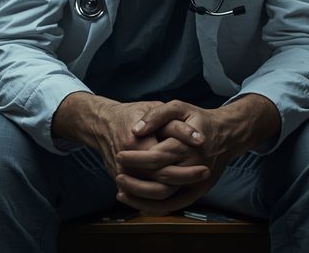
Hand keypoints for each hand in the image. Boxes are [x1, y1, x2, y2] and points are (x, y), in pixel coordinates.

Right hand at [50, 93, 208, 201]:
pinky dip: (161, 199)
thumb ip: (175, 124)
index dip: (186, 164)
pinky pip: (143, 197)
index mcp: (135, 141)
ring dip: (176, 193)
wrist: (102, 124)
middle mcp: (127, 160)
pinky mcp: (121, 180)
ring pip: (152, 194)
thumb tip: (199, 138)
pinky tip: (179, 192)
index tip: (205, 164)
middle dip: (185, 179)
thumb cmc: (132, 114)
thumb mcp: (153, 109)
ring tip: (195, 185)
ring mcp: (122, 173)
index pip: (164, 158)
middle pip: (160, 181)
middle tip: (205, 173)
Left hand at [114, 95, 279, 214]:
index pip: (157, 156)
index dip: (136, 158)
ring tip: (121, 193)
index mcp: (187, 146)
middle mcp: (193, 166)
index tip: (119, 155)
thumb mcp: (179, 107)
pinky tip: (138, 204)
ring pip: (166, 198)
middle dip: (135, 181)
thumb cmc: (199, 119)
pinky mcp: (198, 192)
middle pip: (160, 180)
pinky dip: (155, 208)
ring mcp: (197, 182)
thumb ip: (157, 115)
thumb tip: (136, 130)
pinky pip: (174, 205)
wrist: (226, 134)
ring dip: (141, 199)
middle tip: (117, 174)